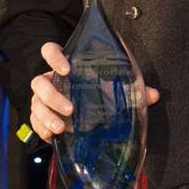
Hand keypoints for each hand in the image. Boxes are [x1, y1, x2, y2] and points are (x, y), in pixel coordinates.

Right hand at [29, 41, 159, 141]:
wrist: (87, 119)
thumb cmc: (99, 97)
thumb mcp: (115, 92)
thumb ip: (133, 91)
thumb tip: (154, 95)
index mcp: (64, 68)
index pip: (50, 51)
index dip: (54, 57)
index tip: (67, 69)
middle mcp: (50, 82)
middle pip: (39, 82)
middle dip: (52, 96)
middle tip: (71, 109)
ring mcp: (43, 101)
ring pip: (35, 103)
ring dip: (46, 116)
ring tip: (61, 127)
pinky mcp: (41, 119)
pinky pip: (34, 123)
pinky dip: (41, 129)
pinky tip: (51, 137)